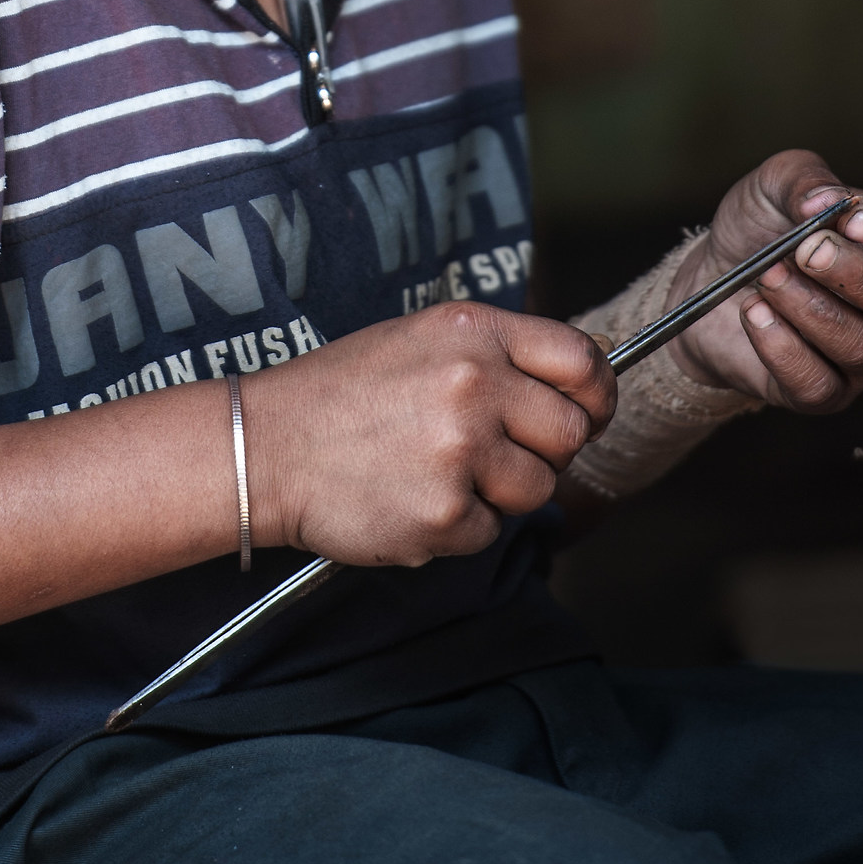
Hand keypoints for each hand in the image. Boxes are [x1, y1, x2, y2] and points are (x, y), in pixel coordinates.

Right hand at [244, 304, 614, 567]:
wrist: (267, 446)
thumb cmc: (343, 394)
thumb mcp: (420, 339)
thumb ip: (496, 355)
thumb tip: (575, 386)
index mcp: (473, 332)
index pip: (581, 360)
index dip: (596, 395)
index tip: (587, 412)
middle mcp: (474, 383)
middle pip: (571, 433)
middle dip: (543, 451)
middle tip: (493, 453)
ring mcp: (461, 450)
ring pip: (537, 489)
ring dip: (501, 493)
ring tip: (438, 472)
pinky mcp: (446, 513)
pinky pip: (492, 531)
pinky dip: (460, 526)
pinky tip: (412, 497)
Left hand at [667, 149, 862, 409]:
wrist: (708, 278)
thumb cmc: (760, 228)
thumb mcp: (775, 184)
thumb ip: (804, 180)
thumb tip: (824, 201)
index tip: (851, 220)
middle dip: (853, 275)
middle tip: (803, 250)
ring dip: (808, 307)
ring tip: (767, 276)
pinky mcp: (826, 393)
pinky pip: (820, 384)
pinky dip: (782, 348)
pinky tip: (753, 312)